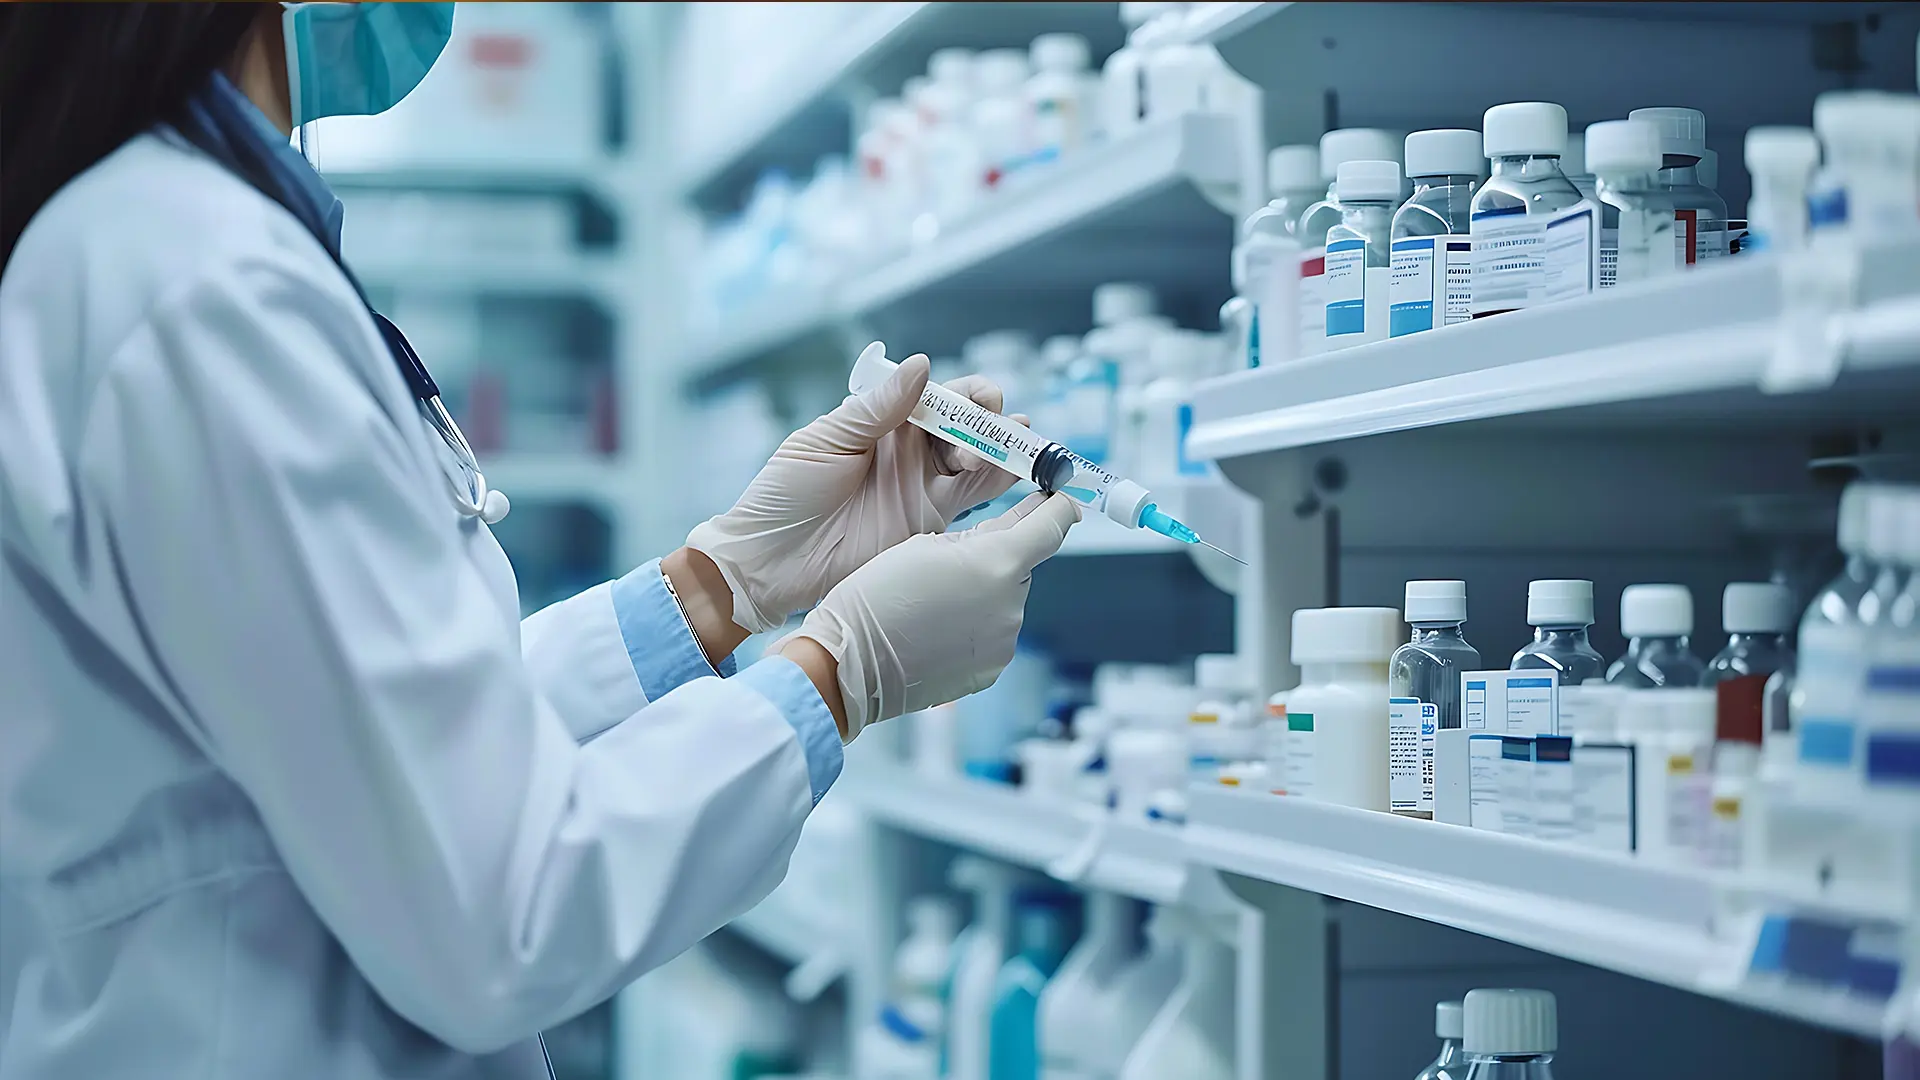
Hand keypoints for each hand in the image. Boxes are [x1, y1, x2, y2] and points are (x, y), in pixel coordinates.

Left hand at [687, 353, 1019, 633]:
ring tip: (1023, 444)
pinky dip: (1001, 485)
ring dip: (1002, 448)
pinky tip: (1021, 474)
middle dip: (989, 422)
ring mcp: (922, 486)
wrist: (773, 561)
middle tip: (996, 430)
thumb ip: (877, 409)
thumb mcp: (825, 441)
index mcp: (883, 422)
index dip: (965, 394)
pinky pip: (974, 499)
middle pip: (965, 426)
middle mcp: (909, 451)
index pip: (936, 397)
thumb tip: (923, 365)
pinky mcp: (929, 523)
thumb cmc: (786, 494)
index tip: (979, 401)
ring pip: (977, 459)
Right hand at [779, 491, 1079, 739]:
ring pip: (1004, 601)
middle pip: (1020, 566)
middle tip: (949, 565)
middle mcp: (1012, 604)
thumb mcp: (926, 543)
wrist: (851, 662)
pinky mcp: (992, 670)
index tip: (1062, 497)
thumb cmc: (877, 593)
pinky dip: (973, 629)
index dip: (1061, 505)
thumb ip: (978, 535)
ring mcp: (1005, 641)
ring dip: (982, 596)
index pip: (1053, 524)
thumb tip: (1012, 534)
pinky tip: (935, 631)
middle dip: (994, 560)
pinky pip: (992, 635)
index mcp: (997, 561)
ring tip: (933, 605)